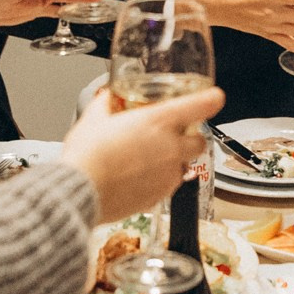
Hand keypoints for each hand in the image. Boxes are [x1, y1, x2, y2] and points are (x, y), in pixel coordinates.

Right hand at [59, 85, 222, 221]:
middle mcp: (170, 147)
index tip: (213, 98)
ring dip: (174, 160)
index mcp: (158, 121)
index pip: (203, 105)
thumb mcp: (92, 119)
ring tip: (148, 159)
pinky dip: (160, 180)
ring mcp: (168, 174)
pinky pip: (169, 185)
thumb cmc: (86, 156)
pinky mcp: (160, 196)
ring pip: (185, 165)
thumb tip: (108, 97)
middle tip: (173, 134)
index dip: (212, 99)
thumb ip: (106, 104)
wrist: (79, 192)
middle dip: (191, 136)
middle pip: (201, 140)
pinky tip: (139, 177)